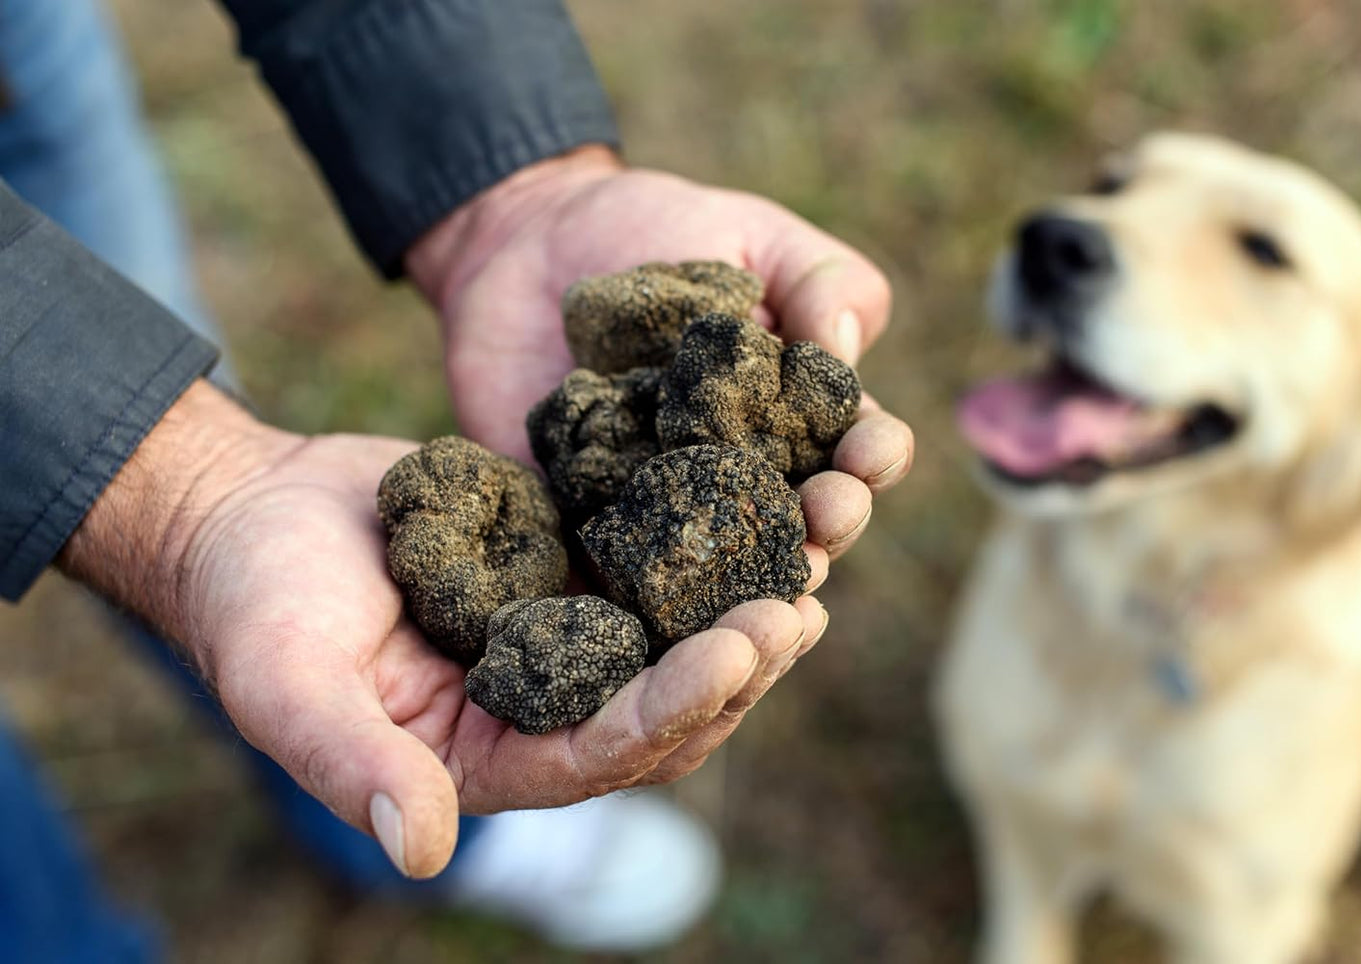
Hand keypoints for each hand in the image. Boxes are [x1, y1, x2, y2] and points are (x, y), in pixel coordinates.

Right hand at [60, 381, 829, 876]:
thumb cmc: (255, 608)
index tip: (737, 652)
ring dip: (742, 597)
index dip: (673, 708)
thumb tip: (424, 854)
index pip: (604, 750)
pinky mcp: (572, 563)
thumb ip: (356, 766)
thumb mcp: (289, 689)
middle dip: (737, 662)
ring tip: (811, 552)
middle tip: (800, 607)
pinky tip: (756, 488)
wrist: (254, 512)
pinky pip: (652, 555)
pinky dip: (702, 531)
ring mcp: (566, 630)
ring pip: (676, 628)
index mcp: (494, 755)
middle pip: (666, 701)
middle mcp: (545, 702)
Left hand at [407, 147, 913, 571]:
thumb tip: (844, 345)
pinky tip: (653, 618)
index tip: (869, 454)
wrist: (526, 243)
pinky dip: (638, 604)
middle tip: (823, 524)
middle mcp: (742, 475)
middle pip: (798, 521)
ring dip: (749, 586)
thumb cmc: (654, 229)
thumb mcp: (751, 233)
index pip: (854, 446)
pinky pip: (618, 578)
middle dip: (824, 528)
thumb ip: (818, 277)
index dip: (872, 456)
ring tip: (765, 590)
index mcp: (797, 412)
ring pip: (722, 568)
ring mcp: (668, 509)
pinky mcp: (591, 529)